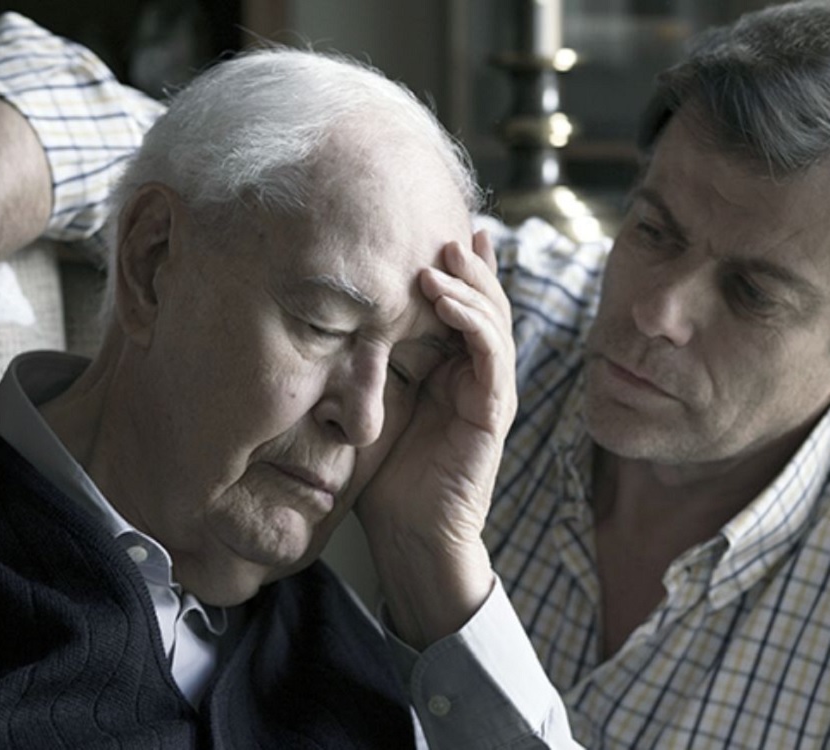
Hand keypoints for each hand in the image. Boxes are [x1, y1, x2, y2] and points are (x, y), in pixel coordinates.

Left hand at [356, 230, 516, 647]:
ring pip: (493, 320)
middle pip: (483, 302)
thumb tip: (336, 318)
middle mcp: (475, 374)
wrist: (408, 536)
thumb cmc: (385, 475)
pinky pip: (492, 356)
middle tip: (442, 229)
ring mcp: (489, 390)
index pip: (459, 305)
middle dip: (466, 263)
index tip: (429, 228)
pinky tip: (447, 298)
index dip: (452, 268)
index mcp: (451, 369)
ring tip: (443, 254)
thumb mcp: (372, 403)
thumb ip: (370, 361)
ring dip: (471, 283)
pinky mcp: (493, 411)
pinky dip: (474, 322)